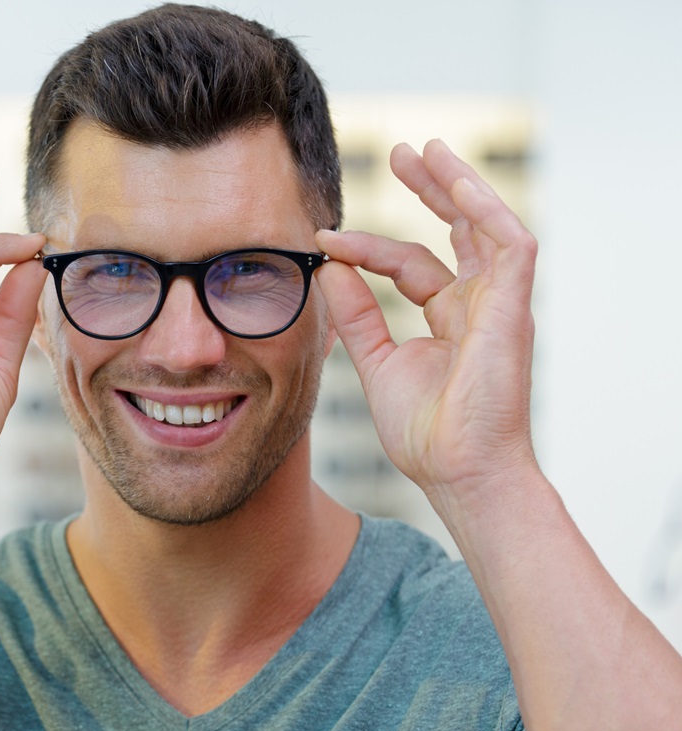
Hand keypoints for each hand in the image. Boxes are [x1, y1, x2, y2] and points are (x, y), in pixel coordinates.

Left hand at [316, 139, 538, 507]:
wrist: (457, 470)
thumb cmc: (425, 432)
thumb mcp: (377, 363)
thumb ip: (357, 316)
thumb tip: (331, 270)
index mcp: (448, 320)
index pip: (408, 265)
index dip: (367, 250)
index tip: (324, 240)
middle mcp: (476, 305)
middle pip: (456, 231)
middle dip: (429, 190)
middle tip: (400, 153)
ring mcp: (498, 303)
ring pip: (485, 225)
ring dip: (455, 185)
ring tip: (424, 151)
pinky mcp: (514, 306)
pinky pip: (509, 240)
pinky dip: (483, 209)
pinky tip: (453, 182)